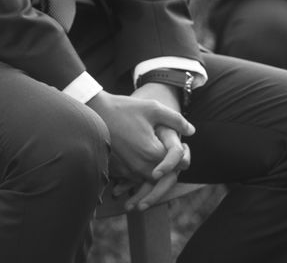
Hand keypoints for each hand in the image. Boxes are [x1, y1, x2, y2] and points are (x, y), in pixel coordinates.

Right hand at [120, 82, 191, 209]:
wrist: (95, 111)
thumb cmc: (124, 108)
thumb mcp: (153, 108)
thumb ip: (176, 119)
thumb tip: (191, 131)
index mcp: (152, 152)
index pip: (179, 164)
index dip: (184, 155)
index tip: (182, 145)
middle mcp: (141, 166)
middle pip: (166, 175)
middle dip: (171, 165)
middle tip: (172, 150)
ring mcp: (128, 170)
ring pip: (151, 178)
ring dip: (157, 169)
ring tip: (156, 150)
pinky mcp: (118, 170)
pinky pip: (136, 176)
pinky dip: (143, 169)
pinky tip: (141, 153)